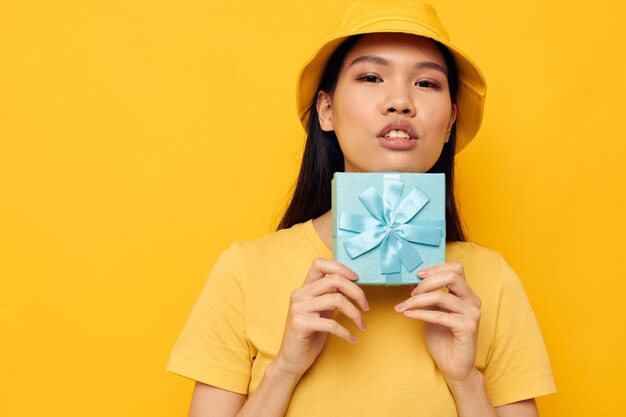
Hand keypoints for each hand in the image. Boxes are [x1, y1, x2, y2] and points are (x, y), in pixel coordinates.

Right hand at [273, 258, 368, 378]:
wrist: (292, 360)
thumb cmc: (310, 335)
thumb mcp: (322, 311)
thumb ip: (331, 296)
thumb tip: (353, 284)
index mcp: (305, 288)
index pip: (320, 264)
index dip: (340, 267)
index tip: (356, 278)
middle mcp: (300, 294)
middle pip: (334, 280)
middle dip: (356, 292)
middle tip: (366, 307)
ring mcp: (298, 308)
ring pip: (336, 300)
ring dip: (355, 314)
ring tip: (362, 325)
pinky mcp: (300, 324)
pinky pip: (331, 323)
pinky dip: (346, 332)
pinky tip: (352, 339)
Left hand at [394, 262, 480, 384]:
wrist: (453, 366)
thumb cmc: (442, 339)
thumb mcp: (432, 311)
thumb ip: (427, 296)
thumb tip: (412, 281)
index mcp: (466, 294)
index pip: (455, 269)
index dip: (436, 268)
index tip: (417, 275)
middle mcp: (472, 300)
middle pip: (452, 276)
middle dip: (427, 282)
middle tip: (411, 292)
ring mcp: (472, 313)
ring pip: (442, 296)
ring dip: (417, 300)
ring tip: (404, 306)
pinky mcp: (468, 327)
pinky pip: (440, 315)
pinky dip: (420, 313)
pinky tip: (408, 314)